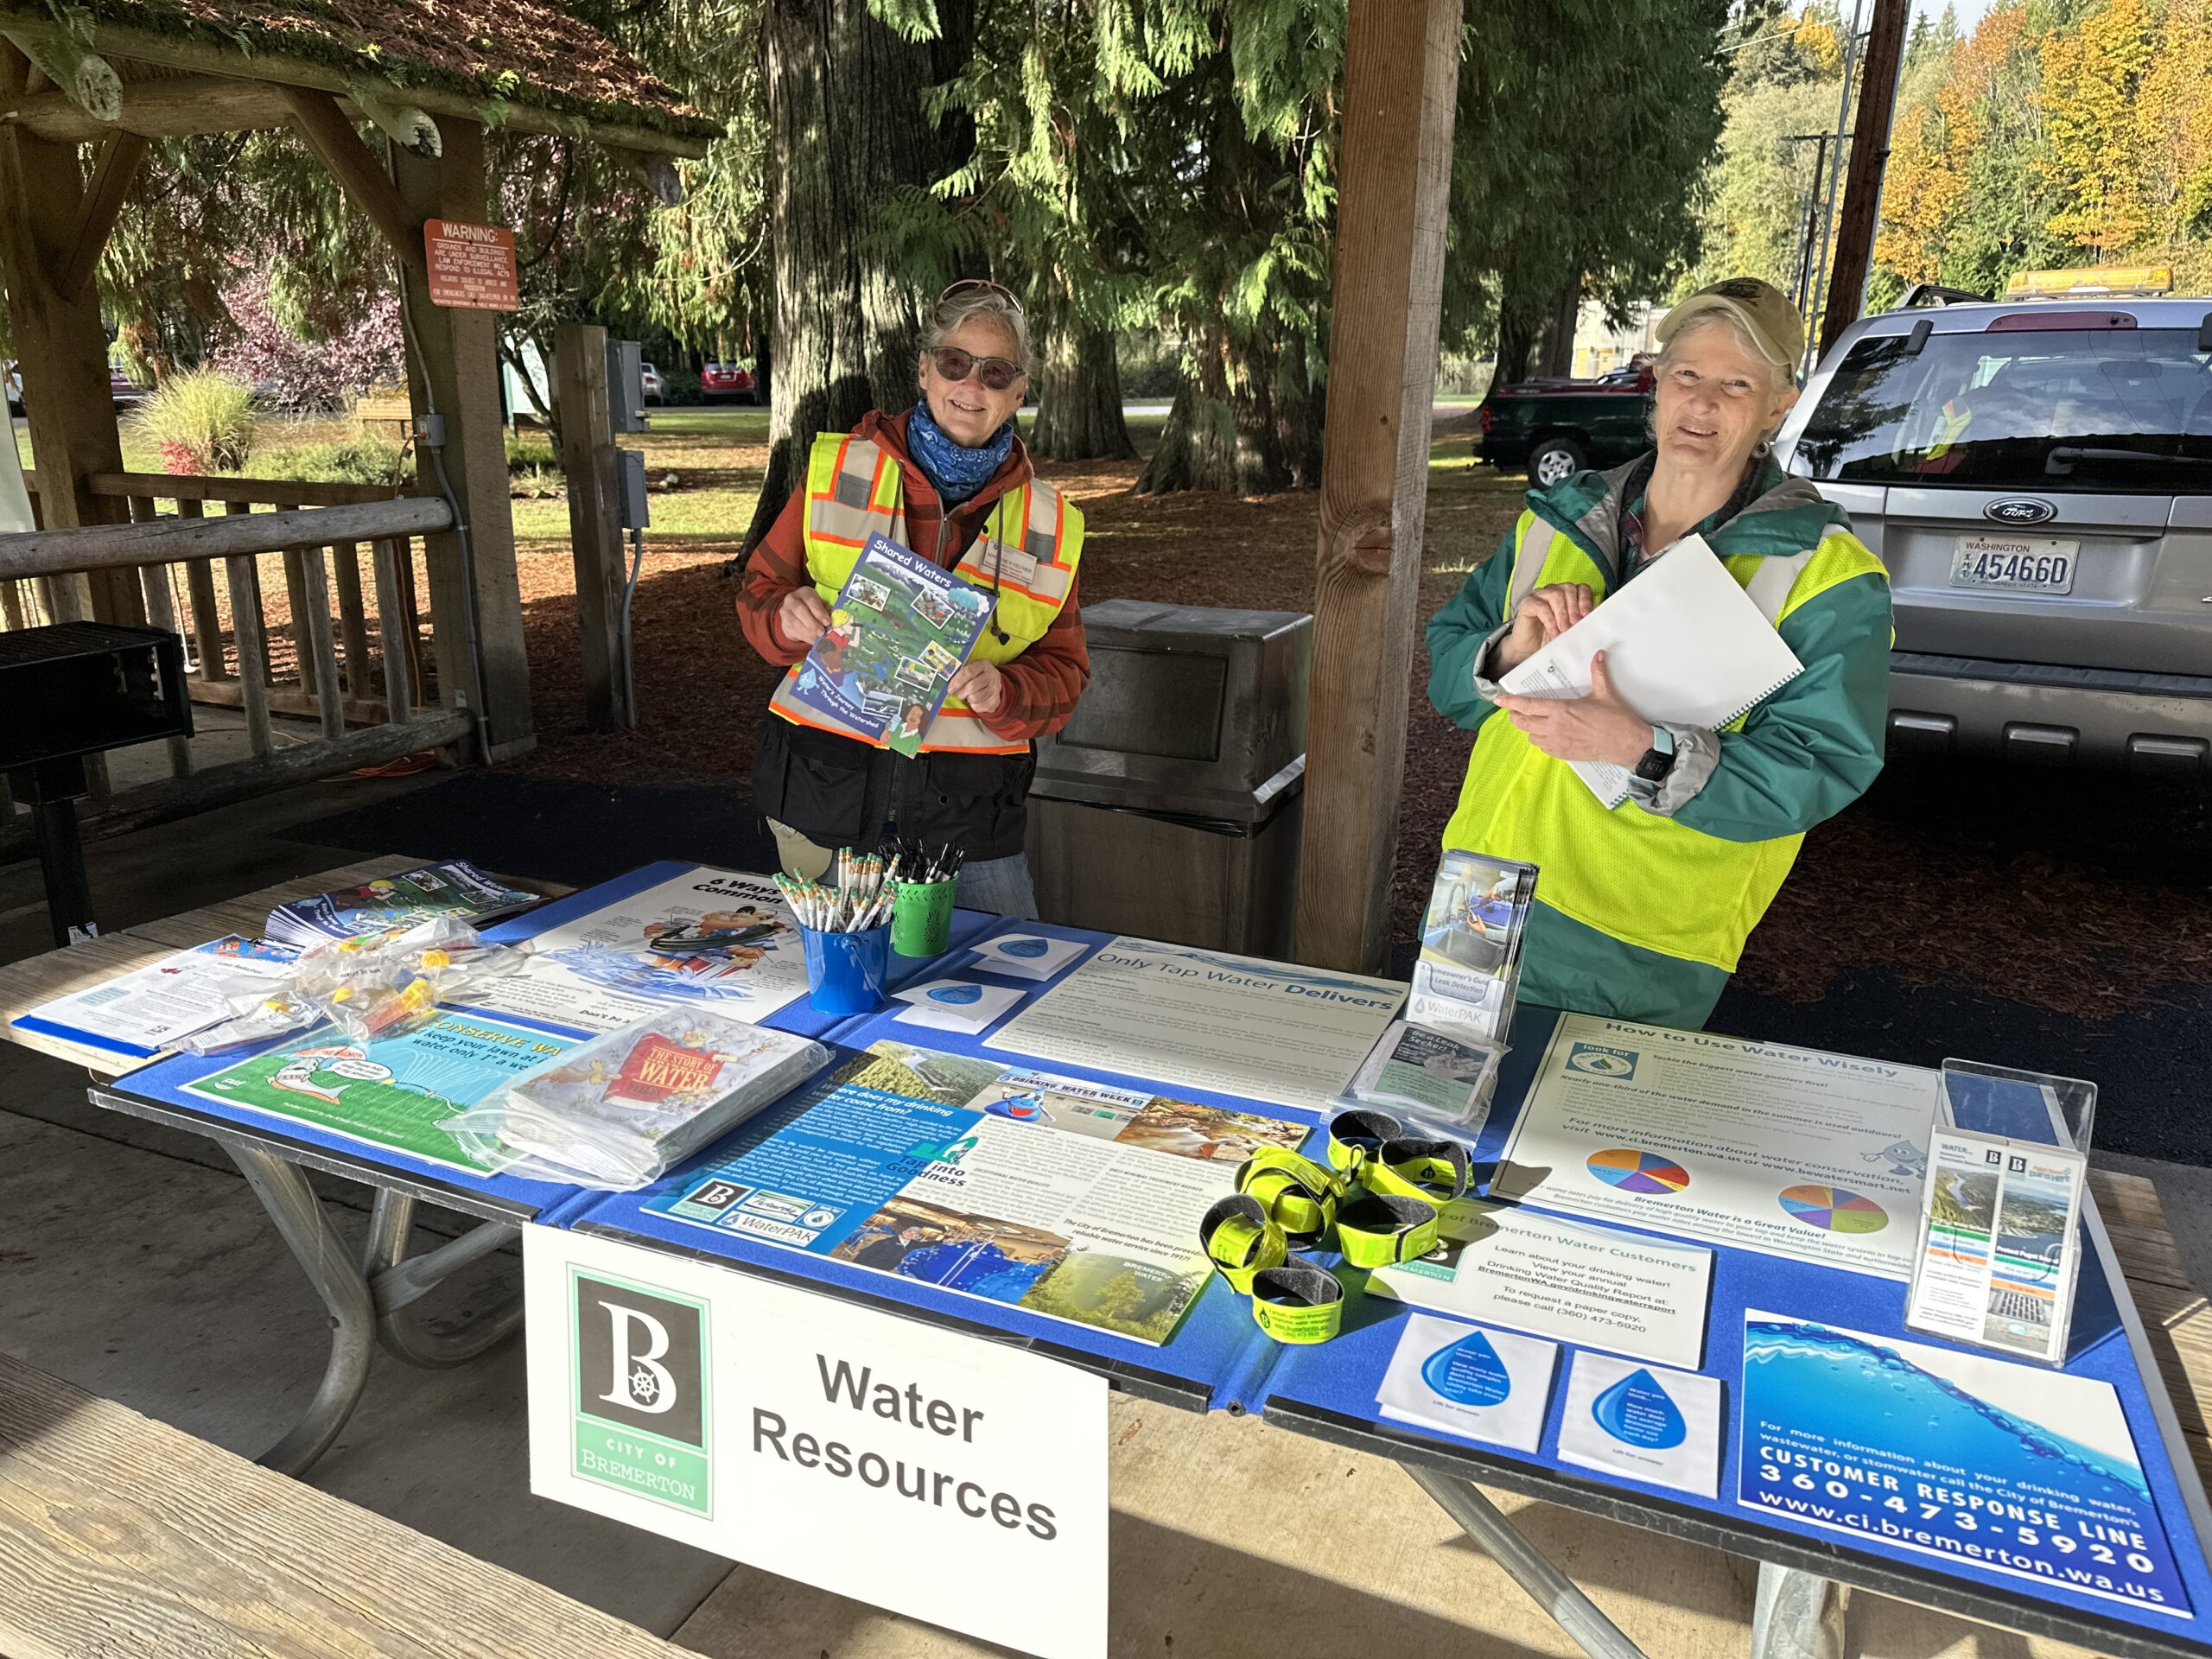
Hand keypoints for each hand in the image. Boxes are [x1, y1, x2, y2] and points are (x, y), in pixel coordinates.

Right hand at [778, 586, 831, 645]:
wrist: (795, 612)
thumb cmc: (812, 607)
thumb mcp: (820, 605)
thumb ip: (826, 611)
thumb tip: (835, 621)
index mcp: (804, 593)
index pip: (811, 600)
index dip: (819, 612)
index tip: (828, 622)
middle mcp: (792, 600)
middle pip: (800, 610)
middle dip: (812, 623)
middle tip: (822, 632)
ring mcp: (786, 612)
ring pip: (795, 622)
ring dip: (808, 632)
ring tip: (818, 639)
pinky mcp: (784, 624)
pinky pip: (794, 631)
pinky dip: (805, 638)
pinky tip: (813, 641)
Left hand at [948, 660, 1005, 715]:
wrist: (994, 684)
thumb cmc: (977, 676)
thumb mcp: (971, 669)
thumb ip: (961, 673)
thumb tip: (948, 683)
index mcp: (983, 664)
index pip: (969, 672)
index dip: (957, 681)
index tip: (950, 688)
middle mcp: (992, 675)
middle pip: (972, 686)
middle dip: (961, 692)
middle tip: (958, 694)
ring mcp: (995, 688)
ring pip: (975, 698)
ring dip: (968, 699)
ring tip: (968, 696)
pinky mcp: (996, 700)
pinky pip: (980, 706)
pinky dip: (974, 706)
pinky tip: (975, 701)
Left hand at [1490, 651, 1652, 766]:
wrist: (1626, 744)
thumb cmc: (1616, 720)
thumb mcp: (1604, 693)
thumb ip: (1598, 672)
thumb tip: (1599, 654)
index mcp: (1561, 710)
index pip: (1527, 705)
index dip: (1510, 702)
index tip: (1498, 699)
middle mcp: (1555, 727)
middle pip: (1522, 723)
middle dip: (1515, 715)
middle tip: (1517, 709)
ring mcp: (1558, 743)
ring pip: (1530, 736)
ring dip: (1529, 728)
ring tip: (1534, 721)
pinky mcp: (1563, 754)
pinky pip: (1542, 747)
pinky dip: (1540, 740)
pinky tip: (1547, 734)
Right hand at [1491, 582, 1593, 675]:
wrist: (1529, 648)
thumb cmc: (1549, 637)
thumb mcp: (1569, 629)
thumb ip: (1580, 622)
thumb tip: (1593, 621)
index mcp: (1566, 594)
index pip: (1580, 588)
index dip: (1585, 599)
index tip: (1587, 615)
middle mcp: (1553, 591)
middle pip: (1568, 589)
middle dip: (1574, 607)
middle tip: (1575, 624)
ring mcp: (1539, 595)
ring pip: (1555, 595)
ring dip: (1562, 613)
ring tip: (1564, 629)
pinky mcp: (1527, 603)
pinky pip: (1541, 606)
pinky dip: (1550, 619)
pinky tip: (1553, 630)